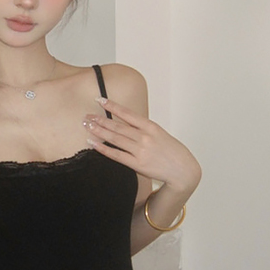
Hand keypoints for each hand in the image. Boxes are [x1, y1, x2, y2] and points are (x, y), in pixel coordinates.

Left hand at [85, 98, 201, 192]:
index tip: (100, 100)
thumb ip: (143, 128)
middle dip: (100, 120)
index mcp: (151, 126)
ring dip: (99, 131)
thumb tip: (124, 123)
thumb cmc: (171, 151)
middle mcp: (144, 137)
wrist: (182, 170)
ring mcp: (140, 150)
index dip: (112, 106)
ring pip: (115, 138)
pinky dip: (103, 148)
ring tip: (87, 125)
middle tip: (87, 116)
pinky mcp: (137, 164)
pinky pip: (116, 155)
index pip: (128, 113)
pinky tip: (93, 143)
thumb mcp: (159, 133)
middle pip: (118, 126)